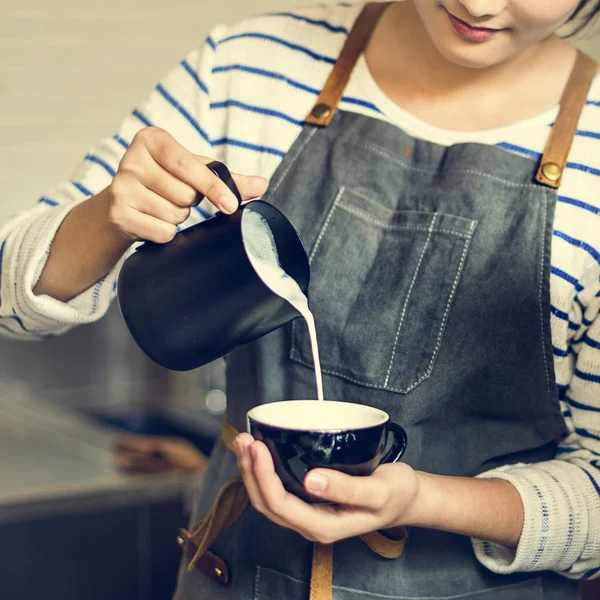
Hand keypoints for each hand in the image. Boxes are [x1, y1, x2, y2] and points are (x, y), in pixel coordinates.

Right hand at [107, 127, 267, 243]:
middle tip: (176, 196)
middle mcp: (131, 159)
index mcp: (151, 139)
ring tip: (162, 206)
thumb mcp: (192, 171)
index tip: (231, 205)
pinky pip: (162, 232)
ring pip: (175, 214)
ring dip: (177, 217)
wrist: (117, 206)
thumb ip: (226, 178)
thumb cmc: (162, 182)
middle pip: (186, 194)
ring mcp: (121, 187)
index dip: (213, 187)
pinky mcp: (118, 214)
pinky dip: (166, 233)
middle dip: (190, 202)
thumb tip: (262, 184)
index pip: (190, 166)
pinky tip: (152, 221)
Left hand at [234, 433, 419, 543]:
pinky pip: (278, 489)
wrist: (406, 498)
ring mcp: (308, 513)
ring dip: (252, 471)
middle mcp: (311, 524)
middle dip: (250, 471)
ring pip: (268, 497)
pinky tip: (261, 452)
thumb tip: (311, 480)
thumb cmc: (395, 494)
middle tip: (245, 438)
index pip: (281, 505)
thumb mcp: (378, 491)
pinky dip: (264, 470)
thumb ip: (347, 489)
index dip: (263, 477)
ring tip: (245, 441)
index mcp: (324, 526)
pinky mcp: (309, 500)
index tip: (258, 446)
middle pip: (266, 503)